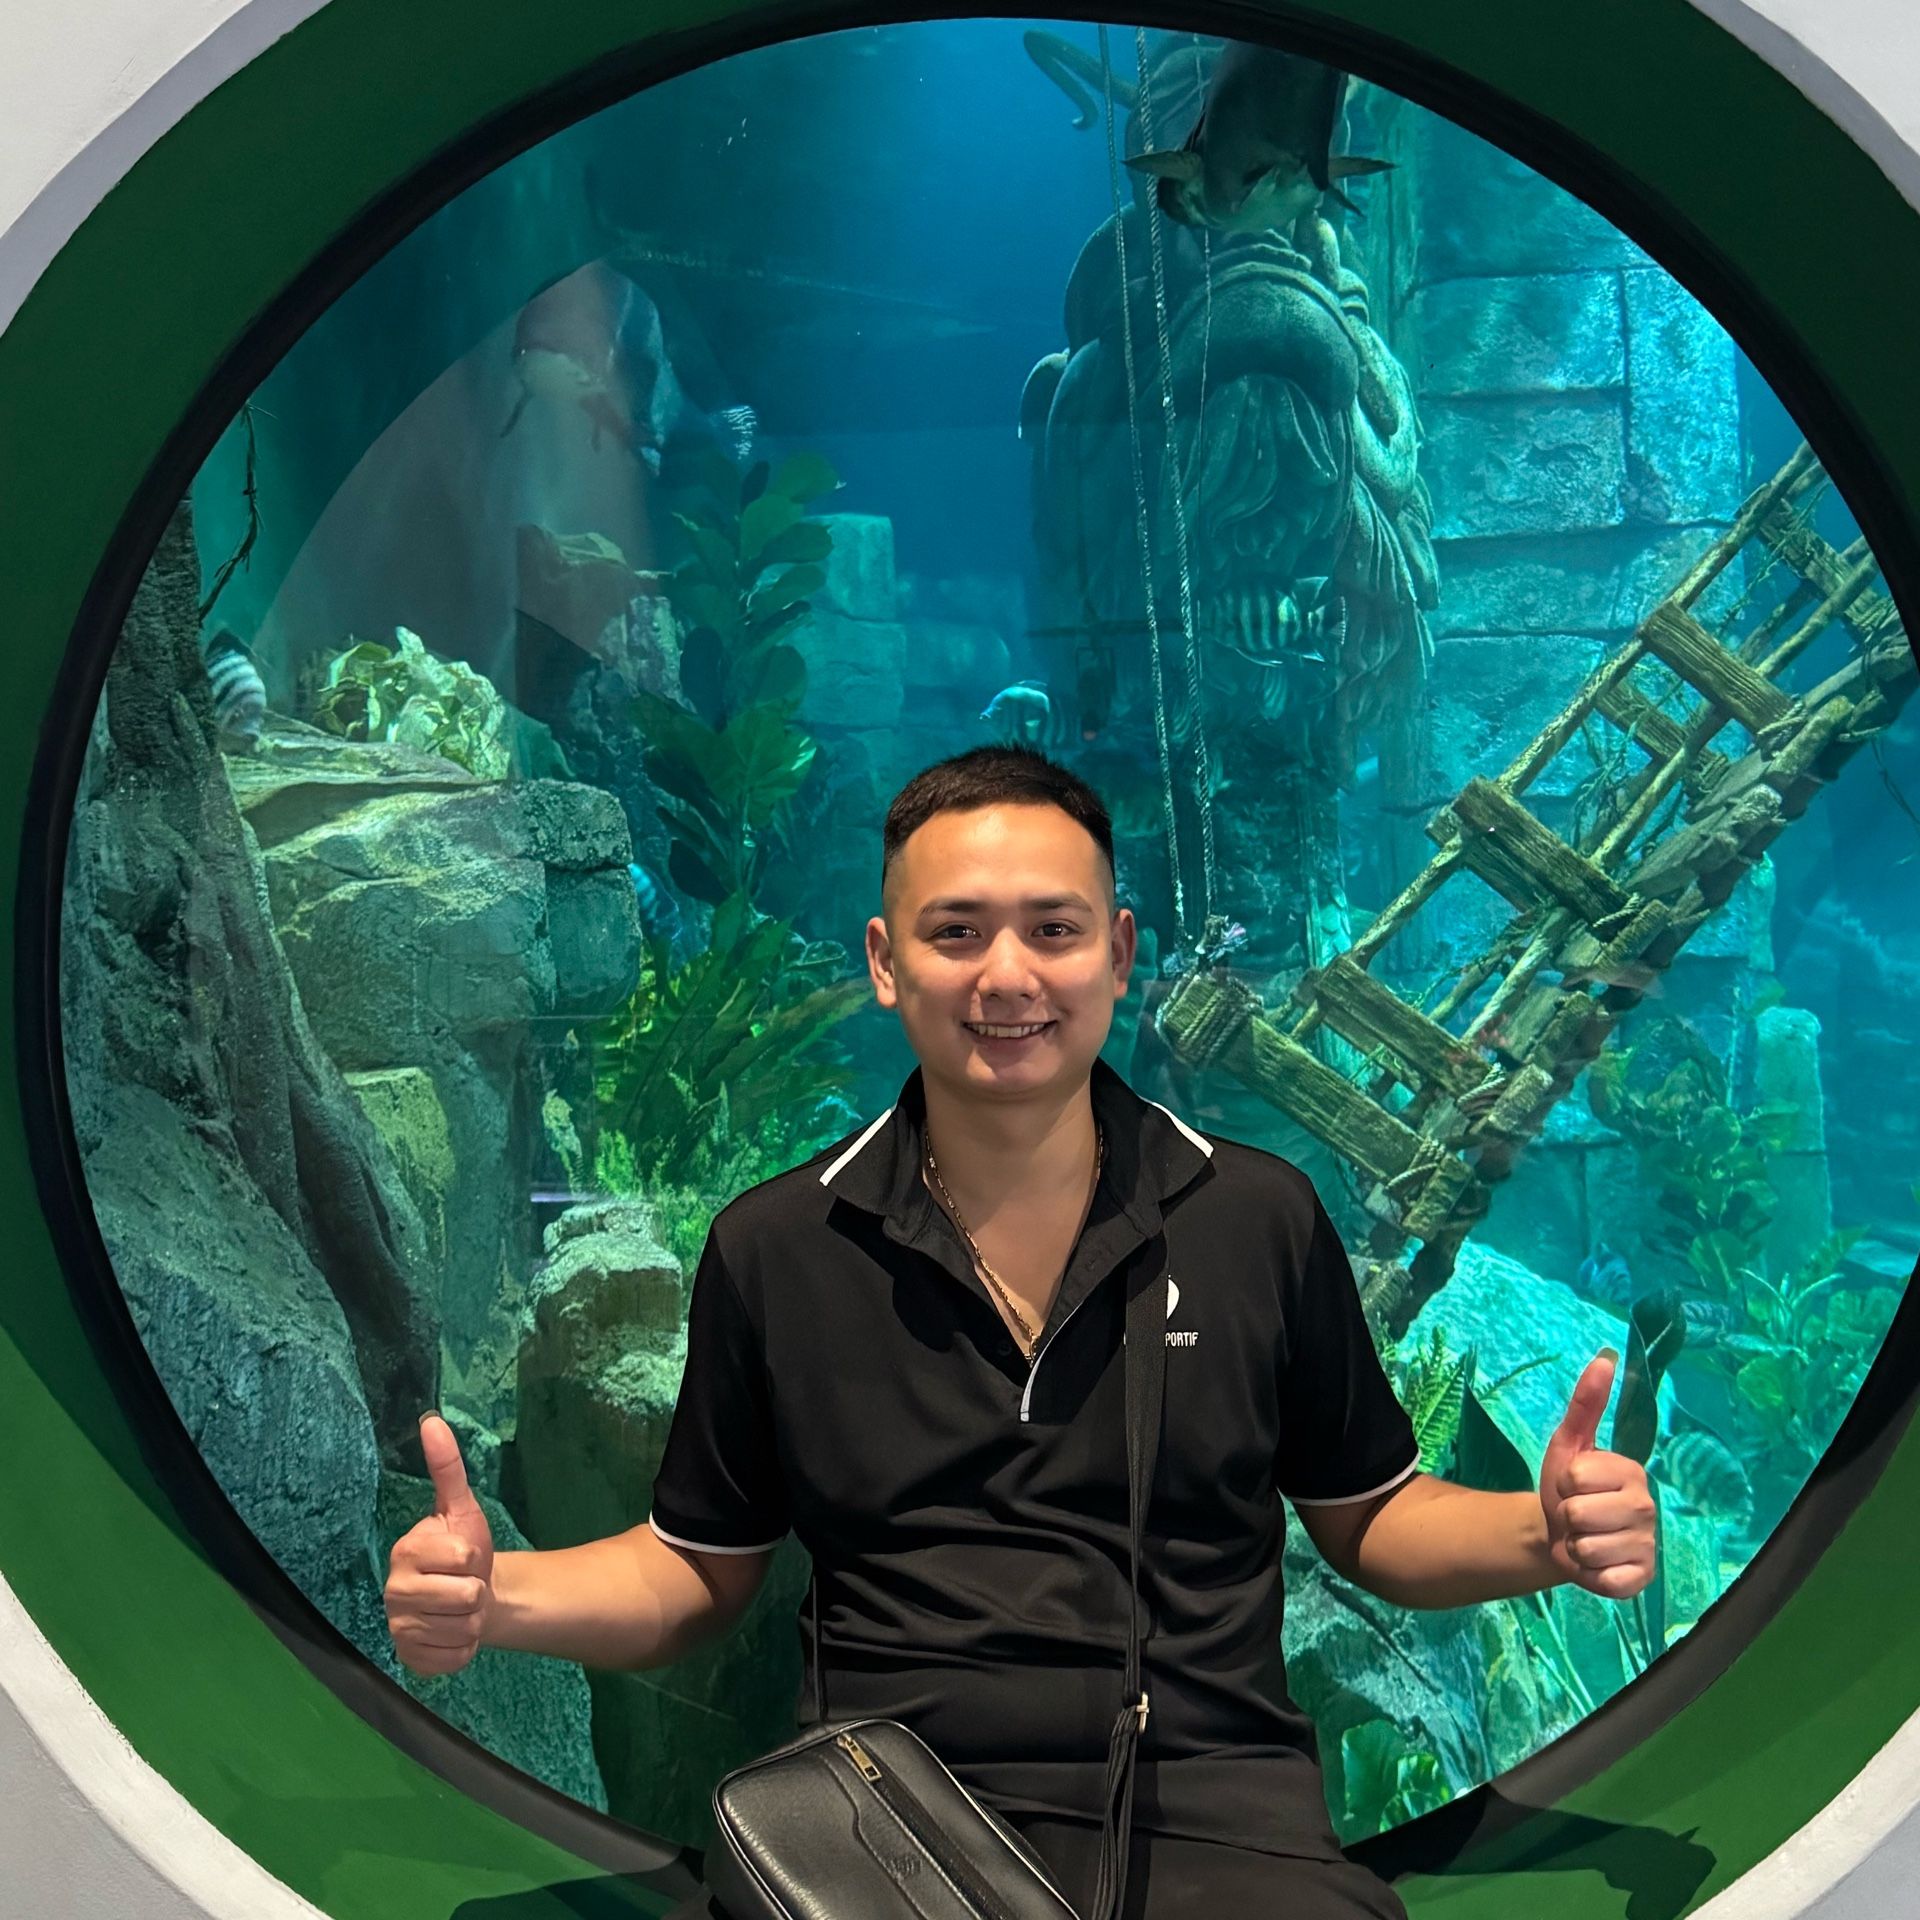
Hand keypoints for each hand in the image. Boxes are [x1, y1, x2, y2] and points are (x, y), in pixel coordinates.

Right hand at [384, 1412, 495, 1674]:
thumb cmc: (465, 1550)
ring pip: (464, 1628)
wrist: (472, 1597)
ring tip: (459, 1607)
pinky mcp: (411, 1661)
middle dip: (476, 1590)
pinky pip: (455, 1659)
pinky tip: (453, 1632)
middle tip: (463, 1585)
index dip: (474, 1556)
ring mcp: (399, 1629)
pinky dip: (464, 1648)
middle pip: (466, 1596)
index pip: (463, 1555)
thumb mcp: (461, 1507)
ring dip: (472, 1620)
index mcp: (405, 1551)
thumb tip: (431, 1420)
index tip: (462, 1555)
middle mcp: (393, 1592)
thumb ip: (447, 1467)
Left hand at [1538, 1350, 1657, 1599]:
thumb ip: (1586, 1403)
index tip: (1574, 1485)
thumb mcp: (1569, 1443)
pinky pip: (1605, 1580)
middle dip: (1567, 1516)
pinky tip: (1598, 1564)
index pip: (1576, 1477)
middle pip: (1578, 1513)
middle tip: (1577, 1516)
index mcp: (1632, 1472)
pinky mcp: (1641, 1579)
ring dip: (1575, 1546)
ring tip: (1584, 1537)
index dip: (1564, 1483)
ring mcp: (1647, 1545)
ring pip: (1586, 1547)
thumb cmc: (1567, 1486)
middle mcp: (1648, 1508)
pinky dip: (1590, 1574)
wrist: (1560, 1534)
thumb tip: (1604, 1358)